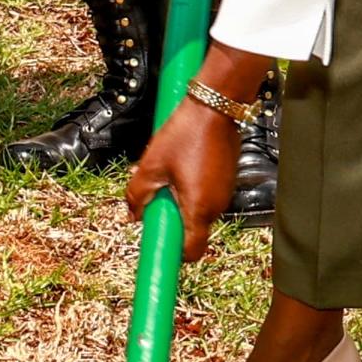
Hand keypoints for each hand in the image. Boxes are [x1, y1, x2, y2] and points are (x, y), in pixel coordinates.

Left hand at [129, 95, 240, 262]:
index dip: (174, 254)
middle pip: (193, 231)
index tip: (159, 246)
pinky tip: (183, 166)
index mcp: (198, 208)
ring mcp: (225, 193)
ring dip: (182, 203)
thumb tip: (134, 215)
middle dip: (173, 221)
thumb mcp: (151, 165)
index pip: (191, 252)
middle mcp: (217, 206)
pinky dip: (192, 190)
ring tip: (168, 175)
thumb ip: (137, 195)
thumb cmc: (184, 134)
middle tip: (157, 196)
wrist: (216, 106)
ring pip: (199, 212)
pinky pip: (207, 196)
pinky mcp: (227, 180)